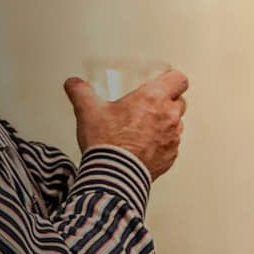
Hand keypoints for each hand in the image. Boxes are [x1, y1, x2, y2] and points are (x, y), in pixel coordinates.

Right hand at [64, 69, 188, 180]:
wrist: (114, 174)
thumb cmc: (107, 141)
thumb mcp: (88, 110)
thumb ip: (81, 92)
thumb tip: (74, 84)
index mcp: (153, 98)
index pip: (178, 79)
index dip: (171, 79)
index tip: (163, 81)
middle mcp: (169, 116)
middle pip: (179, 101)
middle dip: (166, 102)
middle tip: (147, 107)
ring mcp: (173, 137)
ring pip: (177, 124)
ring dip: (165, 124)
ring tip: (142, 129)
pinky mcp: (171, 156)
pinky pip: (172, 145)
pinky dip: (162, 144)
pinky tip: (144, 146)